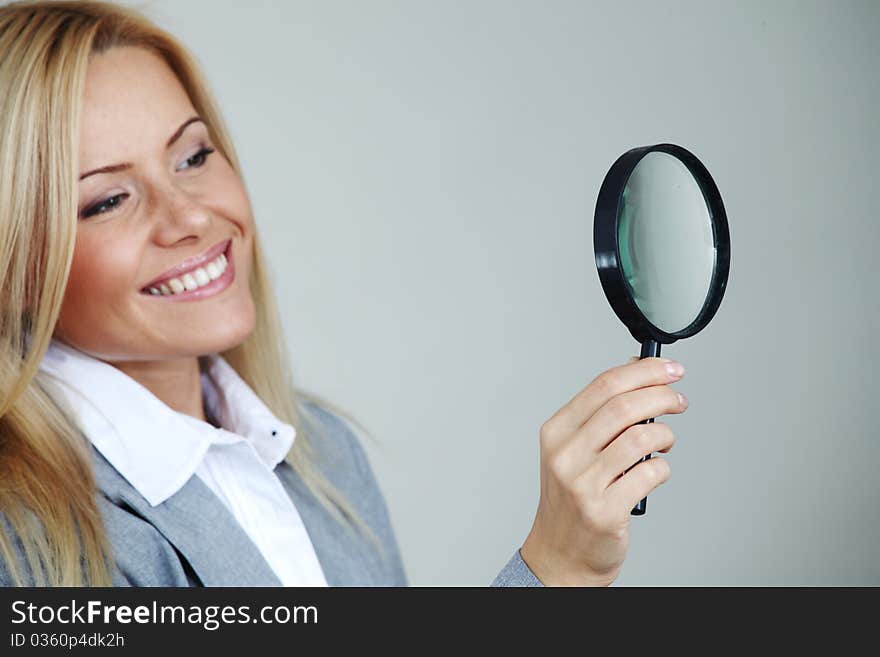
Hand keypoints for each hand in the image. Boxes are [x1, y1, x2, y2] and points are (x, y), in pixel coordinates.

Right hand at [519, 356, 686, 585]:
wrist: (559, 555)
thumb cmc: (572, 499)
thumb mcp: (573, 450)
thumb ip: (601, 414)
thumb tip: (637, 370)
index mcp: (556, 432)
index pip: (603, 385)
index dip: (644, 371)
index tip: (669, 369)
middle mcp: (565, 455)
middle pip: (623, 406)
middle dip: (661, 395)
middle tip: (679, 400)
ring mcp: (582, 484)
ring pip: (640, 438)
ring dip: (664, 435)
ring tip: (665, 443)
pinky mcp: (604, 511)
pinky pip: (650, 475)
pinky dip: (662, 469)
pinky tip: (655, 473)